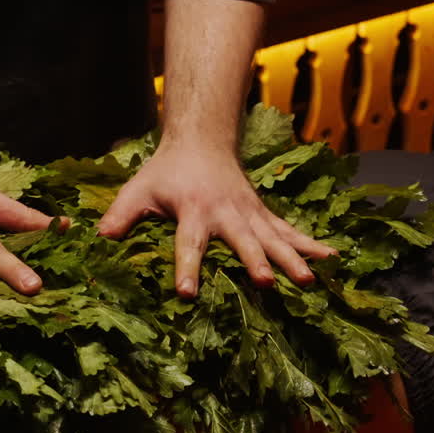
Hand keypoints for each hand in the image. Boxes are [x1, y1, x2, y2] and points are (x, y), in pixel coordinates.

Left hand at [98, 141, 335, 297]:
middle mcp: (226, 213)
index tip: (186, 293)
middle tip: (268, 283)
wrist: (202, 139)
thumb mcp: (139, 188)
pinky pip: (289, 231)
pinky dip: (311, 243)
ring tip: (311, 279)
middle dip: (256, 262)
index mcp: (194, 210)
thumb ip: (121, 213)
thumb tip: (99, 237)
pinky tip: (333, 259)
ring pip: (274, 238)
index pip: (188, 244)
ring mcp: (249, 213)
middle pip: (243, 241)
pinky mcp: (262, 214)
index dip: (186, 268)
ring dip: (293, 257)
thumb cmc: (166, 171)